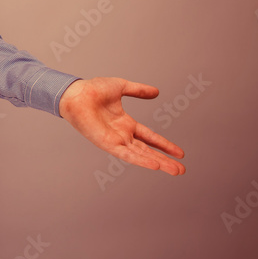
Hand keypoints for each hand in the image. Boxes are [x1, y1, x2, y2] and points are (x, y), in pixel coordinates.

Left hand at [59, 77, 185, 175]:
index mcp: (125, 123)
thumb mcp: (121, 87)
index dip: (164, 144)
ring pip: (141, 155)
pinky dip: (141, 160)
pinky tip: (155, 165)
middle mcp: (122, 134)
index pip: (149, 137)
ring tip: (175, 171)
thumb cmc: (92, 89)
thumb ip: (138, 90)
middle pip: (147, 151)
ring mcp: (115, 140)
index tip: (180, 153)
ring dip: (158, 163)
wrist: (76, 93)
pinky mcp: (107, 144)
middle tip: (181, 170)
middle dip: (165, 160)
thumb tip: (156, 92)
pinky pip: (127, 154)